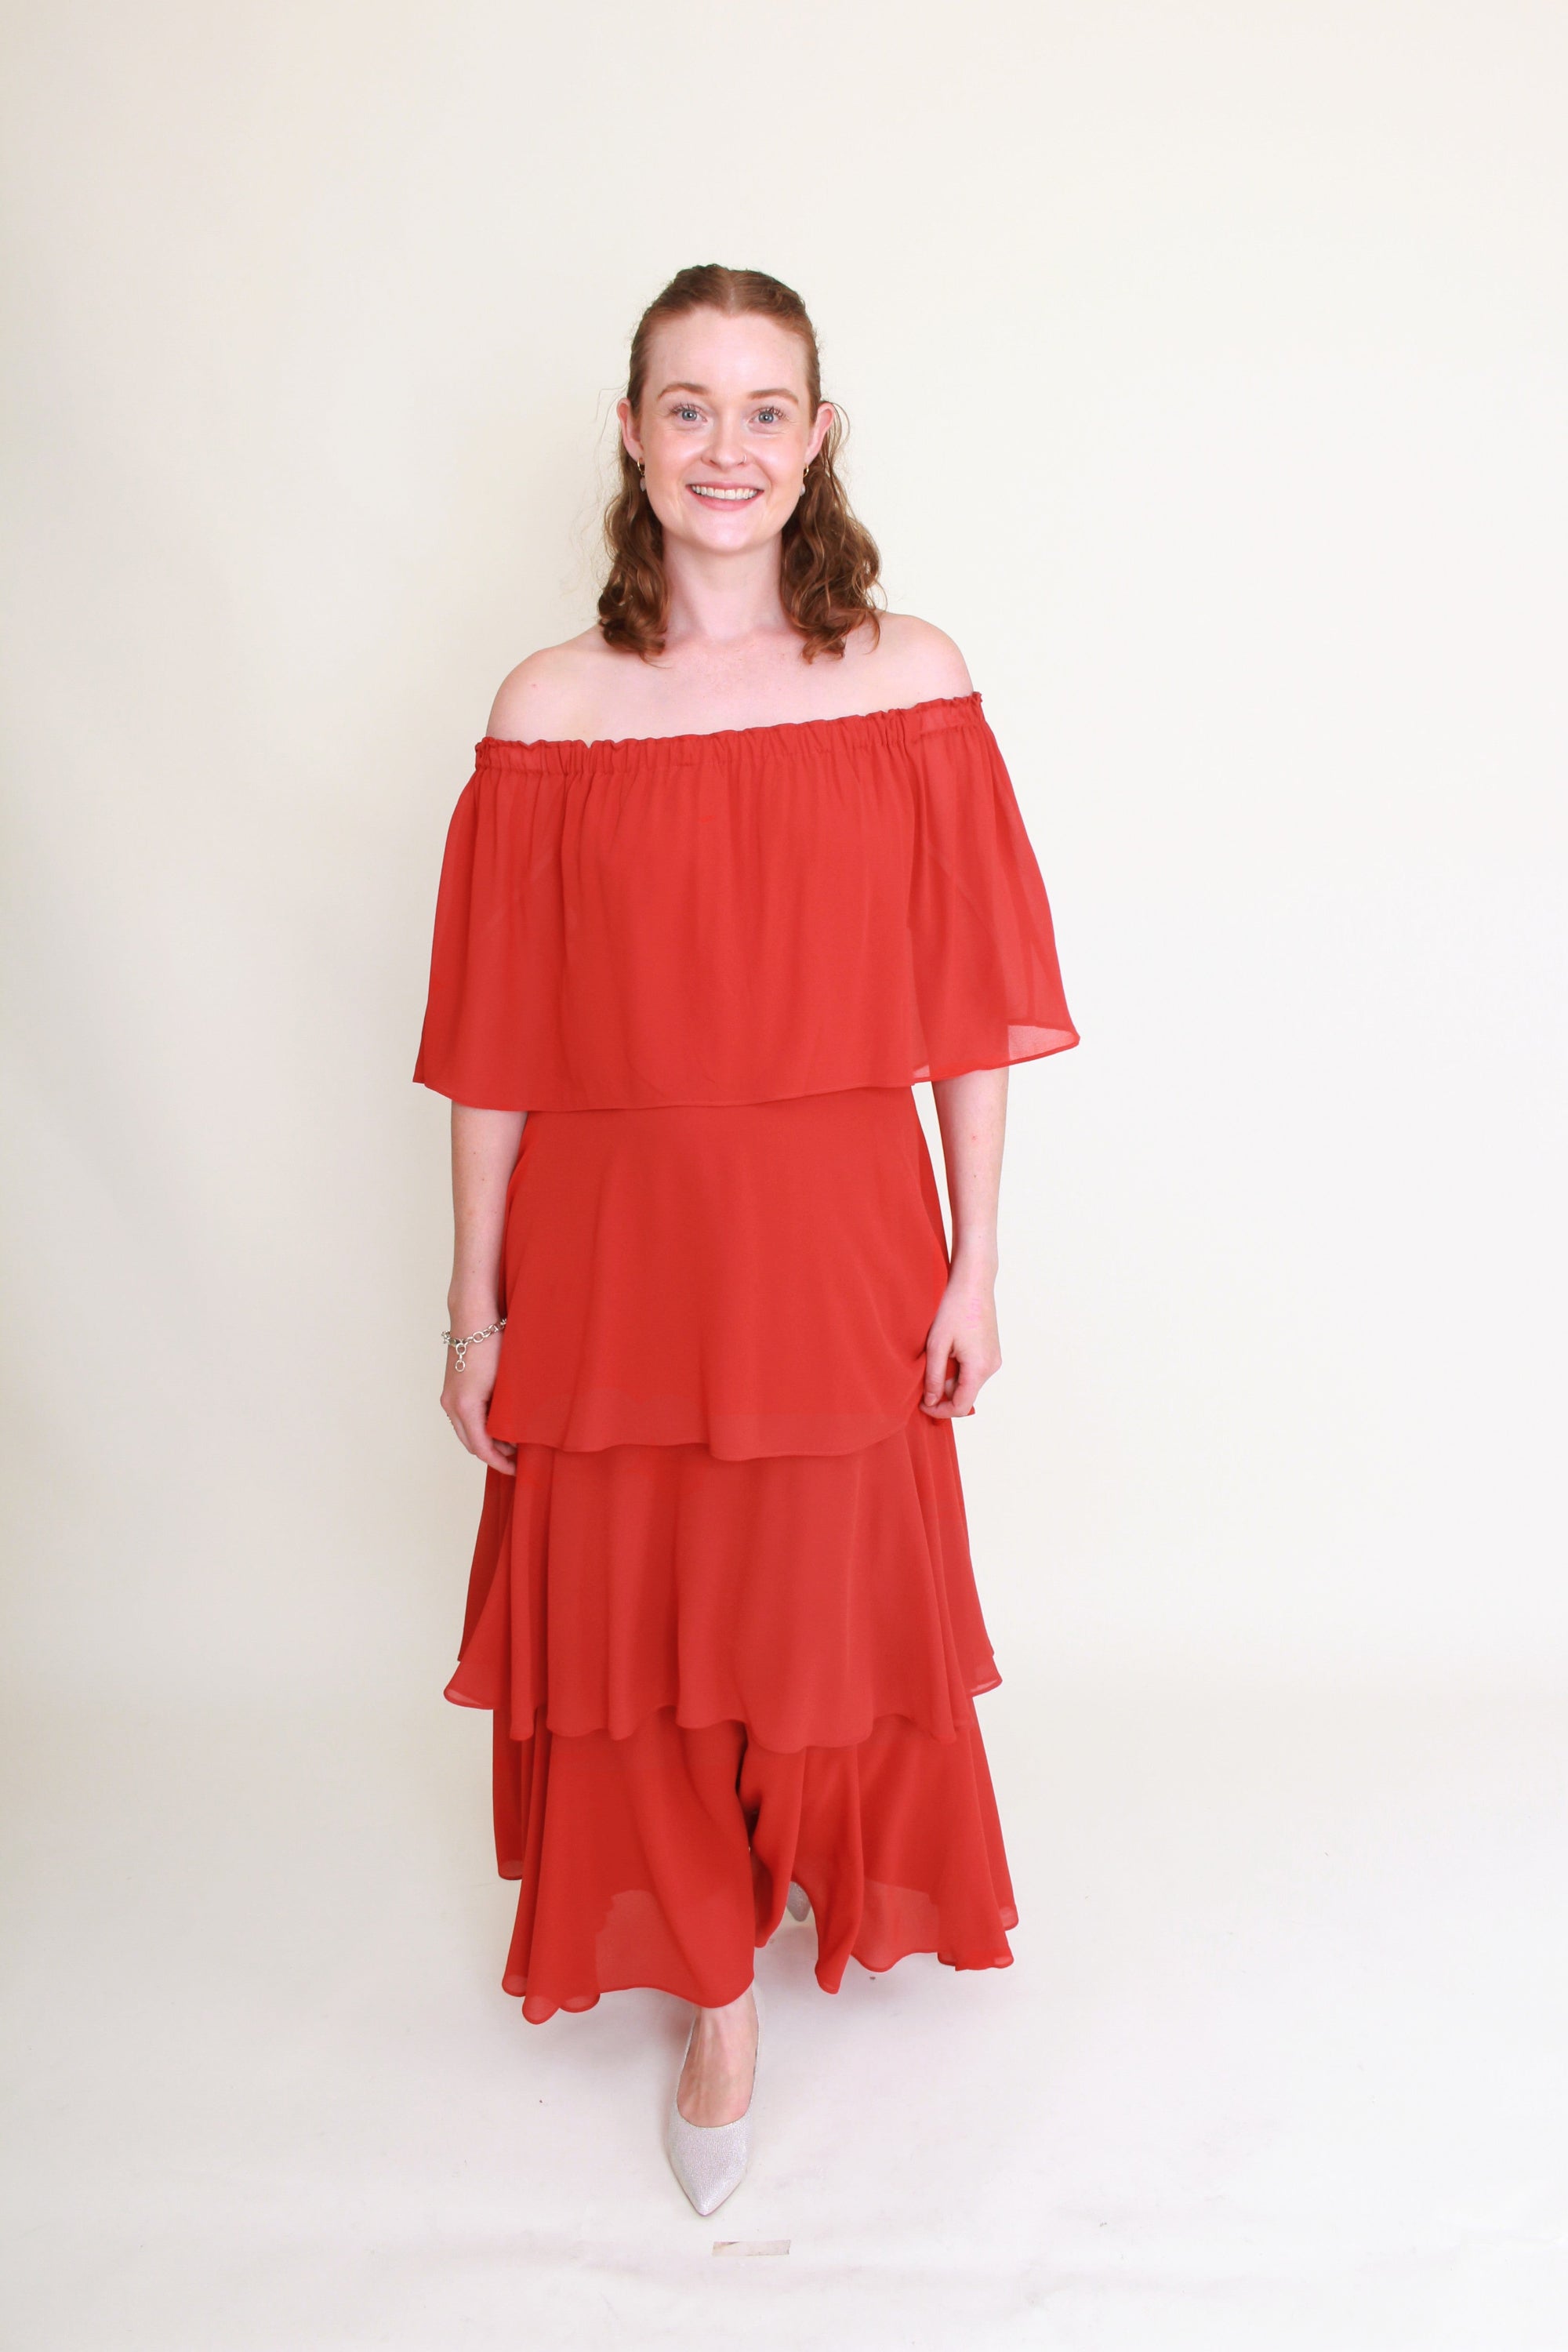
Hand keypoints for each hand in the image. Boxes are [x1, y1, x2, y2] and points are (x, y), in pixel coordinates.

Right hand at [441, 1323, 517, 1475]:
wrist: (473, 1317)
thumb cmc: (493, 1345)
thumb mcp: (505, 1383)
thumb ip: (507, 1413)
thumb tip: (517, 1436)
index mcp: (465, 1407)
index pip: (481, 1447)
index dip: (499, 1462)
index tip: (515, 1470)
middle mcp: (451, 1405)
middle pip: (471, 1444)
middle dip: (493, 1455)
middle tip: (516, 1460)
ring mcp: (448, 1398)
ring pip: (466, 1432)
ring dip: (486, 1441)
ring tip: (511, 1443)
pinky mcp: (451, 1390)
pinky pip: (464, 1419)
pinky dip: (479, 1427)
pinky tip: (498, 1425)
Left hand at [920, 1258, 1001, 1418]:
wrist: (974, 1282)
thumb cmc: (954, 1308)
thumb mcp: (937, 1344)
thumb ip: (934, 1377)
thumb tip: (931, 1402)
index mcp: (979, 1368)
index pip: (961, 1407)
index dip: (939, 1411)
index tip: (921, 1404)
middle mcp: (991, 1367)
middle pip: (964, 1395)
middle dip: (942, 1393)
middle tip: (922, 1377)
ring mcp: (994, 1359)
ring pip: (968, 1383)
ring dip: (949, 1379)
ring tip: (934, 1357)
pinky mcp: (992, 1351)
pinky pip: (973, 1371)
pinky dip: (958, 1369)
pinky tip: (946, 1351)